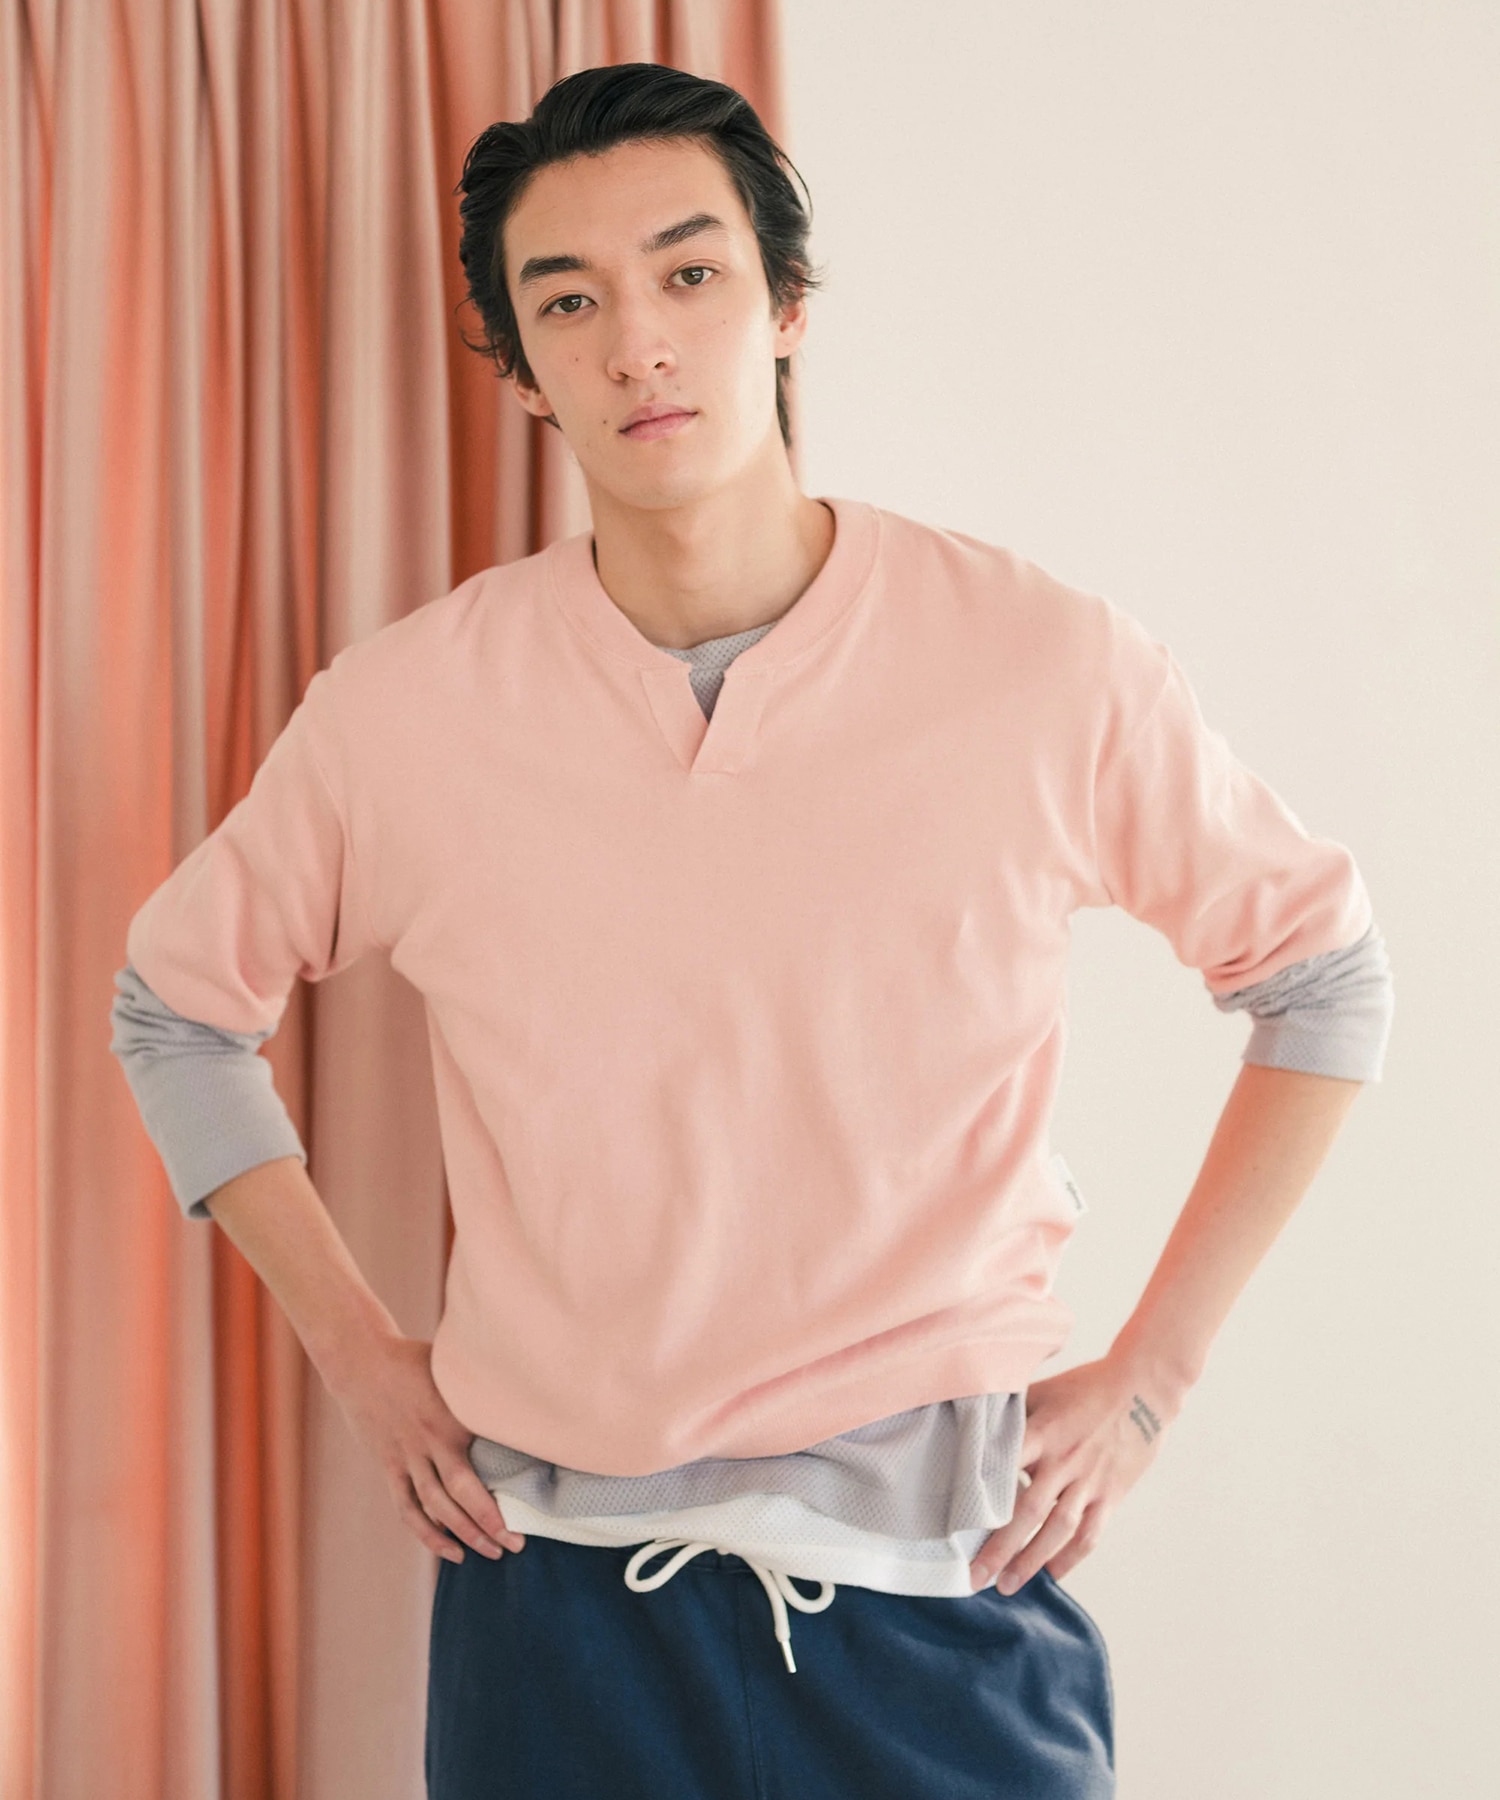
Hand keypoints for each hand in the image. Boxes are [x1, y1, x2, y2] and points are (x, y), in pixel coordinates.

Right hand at [320, 1330, 524, 1565]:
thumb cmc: (416, 1358)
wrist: (361, 1359)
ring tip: (492, 1552)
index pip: (492, 1457)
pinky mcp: (389, 1465)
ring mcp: (408, 1456)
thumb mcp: (455, 1367)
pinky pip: (408, 1507)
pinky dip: (428, 1533)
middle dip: (492, 1523)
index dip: (514, 1482)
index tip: (538, 1502)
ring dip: (465, 1534)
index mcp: (457, 1415)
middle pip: (465, 1492)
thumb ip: (484, 1386)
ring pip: (437, 1506)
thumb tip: (526, 1392)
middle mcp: (433, 1440)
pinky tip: (451, 1550)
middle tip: (518, 1544)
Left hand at [969, 1353, 1177, 1593]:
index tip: (955, 1521)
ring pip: (1058, 1529)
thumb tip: (975, 1425)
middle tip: (975, 1576)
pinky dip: (1071, 1557)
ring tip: (1007, 1585)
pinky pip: (1090, 1532)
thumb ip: (1013, 1412)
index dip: (980, 1495)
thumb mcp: (1044, 1390)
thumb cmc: (1087, 1386)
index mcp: (1043, 1431)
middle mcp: (1065, 1460)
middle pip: (1028, 1510)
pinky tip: (1052, 1573)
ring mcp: (1090, 1480)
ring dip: (1032, 1561)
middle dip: (1000, 1547)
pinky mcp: (1111, 1493)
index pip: (1004, 1467)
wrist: (1143, 1386)